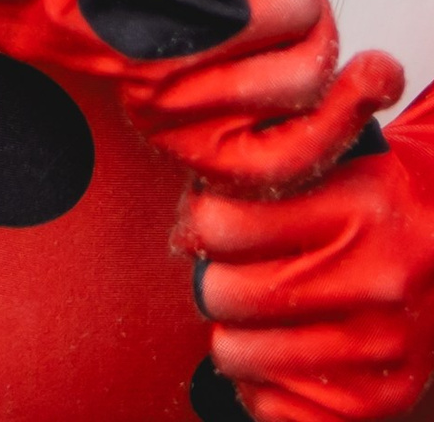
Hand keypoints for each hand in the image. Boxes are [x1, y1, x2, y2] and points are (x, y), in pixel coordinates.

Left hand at [186, 141, 433, 420]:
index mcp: (357, 212)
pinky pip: (272, 406)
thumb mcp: (331, 169)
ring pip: (238, 353)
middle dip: (211, 282)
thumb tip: (187, 229)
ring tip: (253, 315)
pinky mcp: (378, 401)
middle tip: (226, 274)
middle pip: (226, 293)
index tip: (209, 226)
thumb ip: (262, 181)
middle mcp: (374, 283)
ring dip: (231, 334)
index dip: (201, 224)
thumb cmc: (371, 208)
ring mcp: (380, 349)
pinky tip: (280, 352)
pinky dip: (260, 383)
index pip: (223, 225)